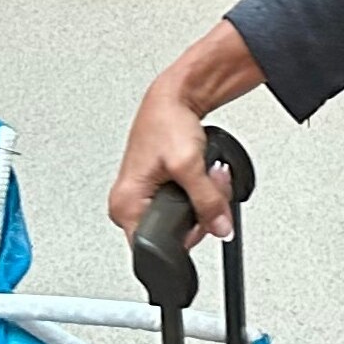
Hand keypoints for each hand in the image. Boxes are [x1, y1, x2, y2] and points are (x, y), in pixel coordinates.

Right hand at [110, 61, 236, 243]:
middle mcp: (129, 204)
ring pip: (184, 217)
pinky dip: (198, 190)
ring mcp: (143, 196)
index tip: (204, 218)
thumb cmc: (166, 122)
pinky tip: (202, 173)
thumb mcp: (188, 165)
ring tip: (207, 174)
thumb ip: (207, 201)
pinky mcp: (156, 186)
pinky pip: (184, 202)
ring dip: (204, 199)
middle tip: (209, 185)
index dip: (187, 235)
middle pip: (174, 232)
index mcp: (124, 206)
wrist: (174, 97)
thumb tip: (220, 227)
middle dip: (201, 211)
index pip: (157, 246)